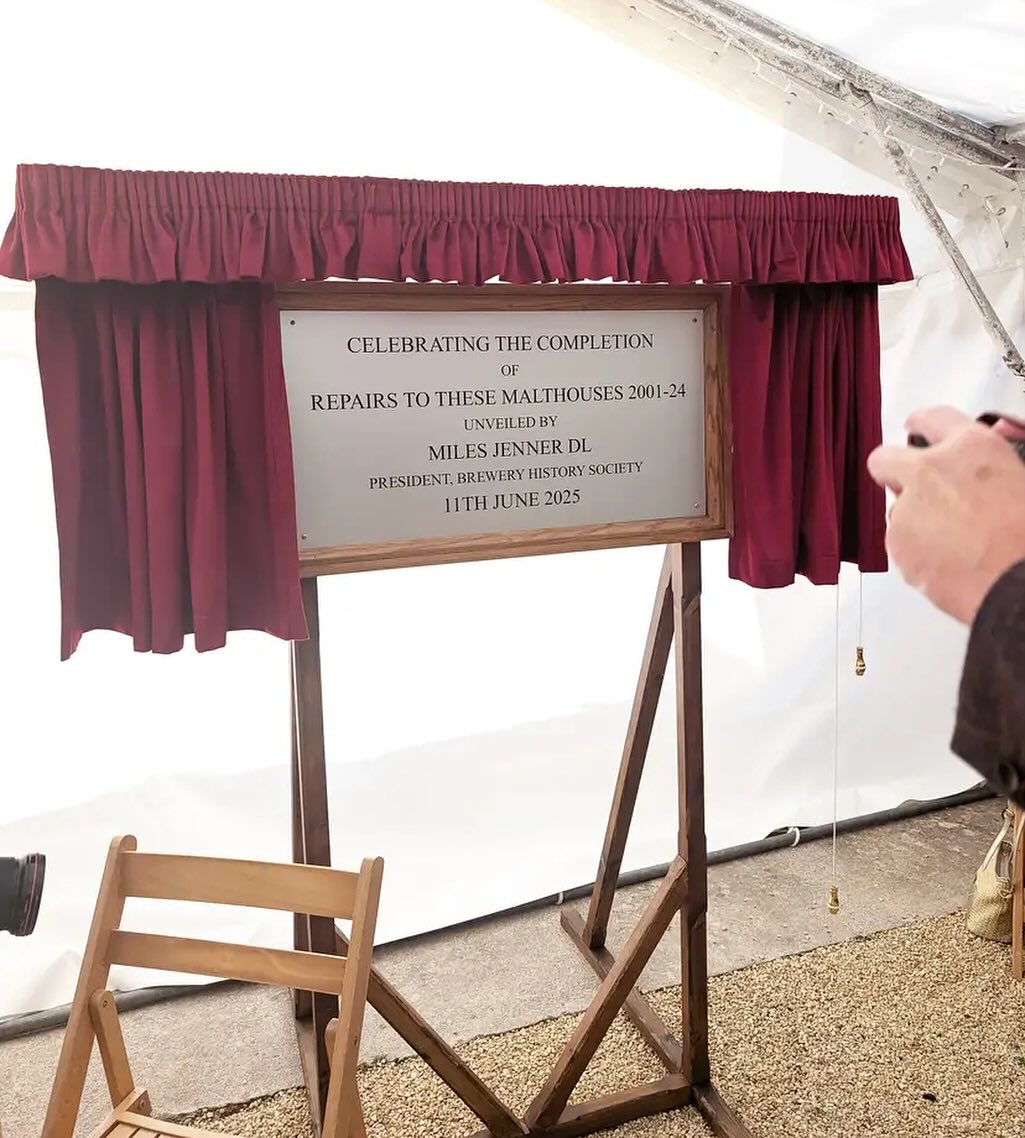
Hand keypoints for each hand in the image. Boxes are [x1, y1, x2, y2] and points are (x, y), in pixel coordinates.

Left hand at [867, 405, 1024, 624]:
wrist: (1018, 582)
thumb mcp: (1020, 479)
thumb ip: (989, 465)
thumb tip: (981, 470)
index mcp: (970, 448)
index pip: (931, 419)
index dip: (922, 425)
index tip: (916, 428)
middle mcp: (930, 472)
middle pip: (885, 458)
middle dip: (893, 470)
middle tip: (912, 485)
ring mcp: (907, 509)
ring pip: (897, 509)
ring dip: (915, 520)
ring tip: (955, 541)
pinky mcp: (897, 545)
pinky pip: (901, 544)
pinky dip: (917, 552)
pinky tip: (949, 562)